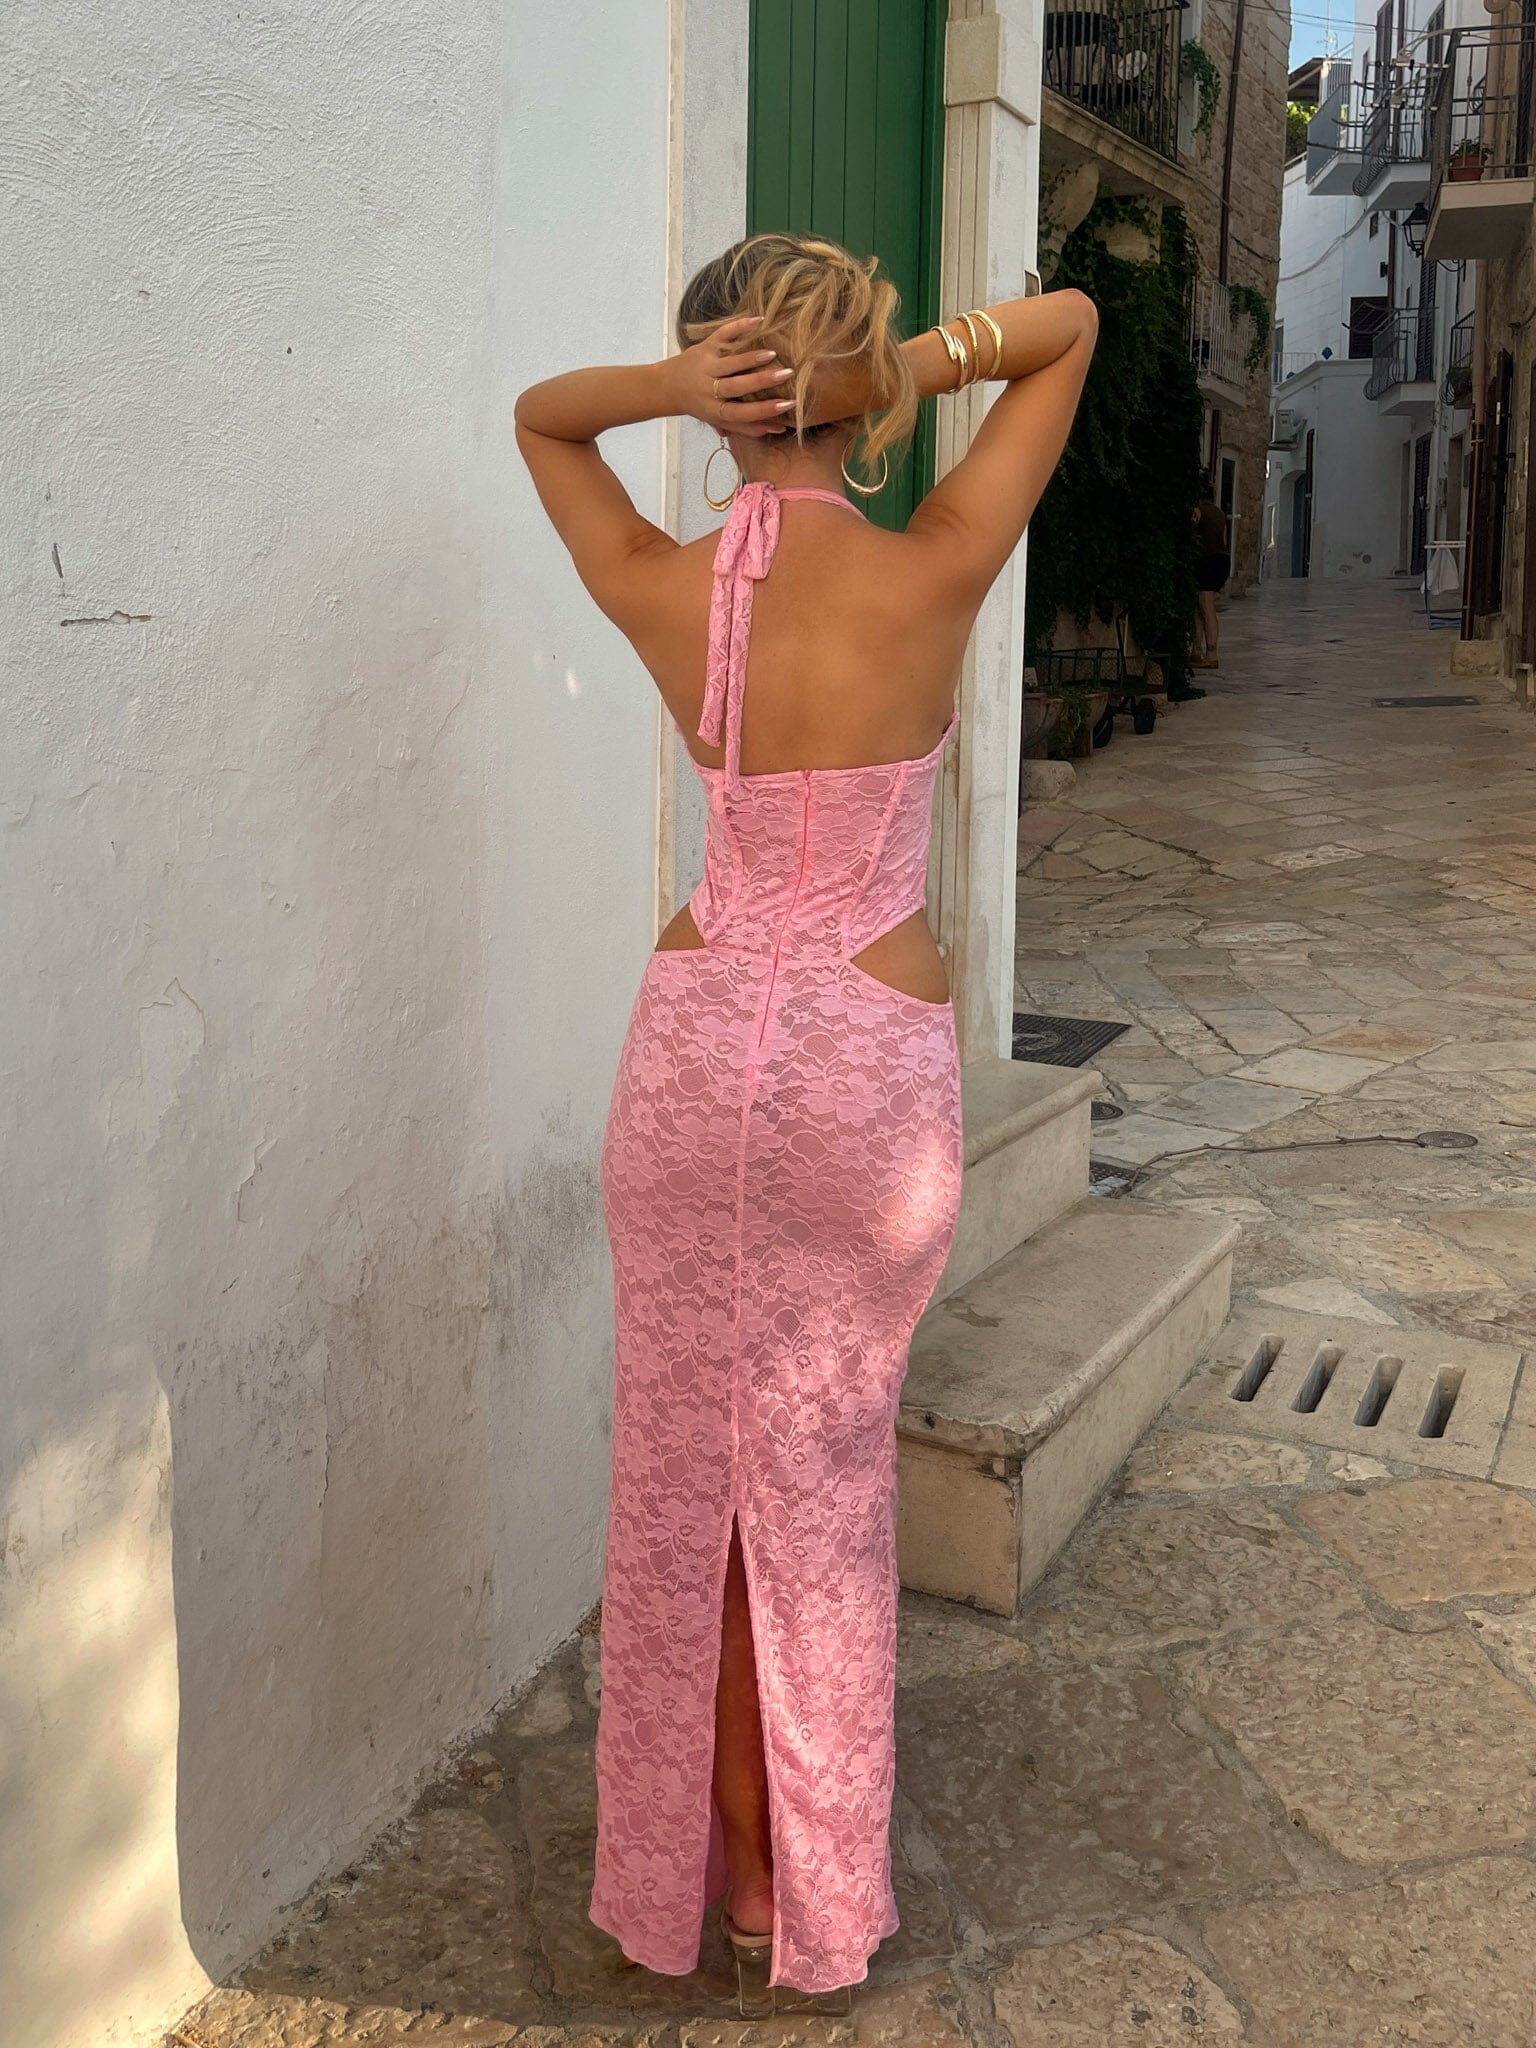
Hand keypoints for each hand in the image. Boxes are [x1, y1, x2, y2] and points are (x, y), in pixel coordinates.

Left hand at [667, 317, 797, 438]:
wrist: (667, 386)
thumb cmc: (701, 405)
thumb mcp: (720, 420)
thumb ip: (747, 426)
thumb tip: (780, 428)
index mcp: (715, 410)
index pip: (741, 413)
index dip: (764, 411)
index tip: (787, 405)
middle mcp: (710, 389)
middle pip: (736, 387)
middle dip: (762, 381)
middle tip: (787, 374)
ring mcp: (706, 365)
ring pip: (729, 362)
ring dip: (751, 358)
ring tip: (773, 353)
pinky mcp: (705, 346)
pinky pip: (722, 335)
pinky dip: (739, 327)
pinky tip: (758, 321)